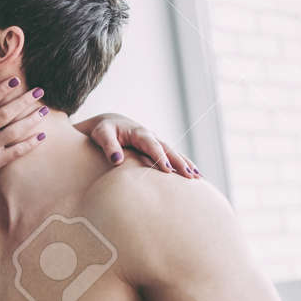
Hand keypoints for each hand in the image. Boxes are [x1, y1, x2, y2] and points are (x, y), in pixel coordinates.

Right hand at [0, 77, 46, 198]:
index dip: (1, 90)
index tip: (15, 80)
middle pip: (6, 113)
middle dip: (24, 101)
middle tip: (39, 91)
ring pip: (15, 131)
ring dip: (31, 120)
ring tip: (44, 110)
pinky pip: (16, 152)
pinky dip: (29, 144)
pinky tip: (41, 136)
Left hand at [79, 113, 199, 177]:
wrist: (110, 123)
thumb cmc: (104, 130)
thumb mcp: (102, 135)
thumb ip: (109, 146)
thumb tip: (116, 160)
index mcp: (139, 133)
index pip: (152, 146)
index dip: (160, 158)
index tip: (168, 170)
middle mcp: (151, 137)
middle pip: (168, 150)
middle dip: (179, 163)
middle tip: (190, 176)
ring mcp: (155, 142)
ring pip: (173, 153)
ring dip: (186, 164)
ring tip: (198, 177)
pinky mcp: (156, 149)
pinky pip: (172, 156)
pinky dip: (183, 164)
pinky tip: (194, 175)